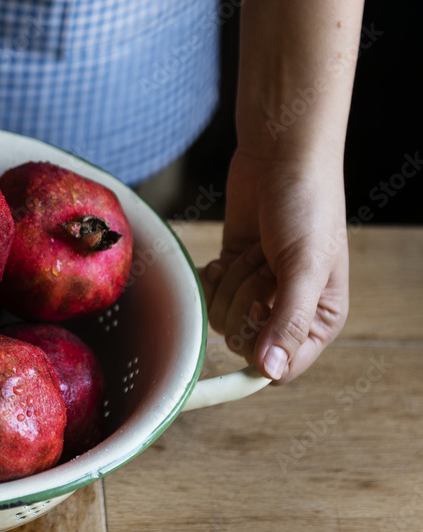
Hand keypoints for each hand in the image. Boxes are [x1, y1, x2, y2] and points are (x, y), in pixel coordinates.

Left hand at [199, 149, 348, 383]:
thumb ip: (289, 321)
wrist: (280, 160)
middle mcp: (288, 313)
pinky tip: (227, 255)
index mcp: (320, 320)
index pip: (282, 369)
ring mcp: (257, 293)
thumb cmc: (306, 209)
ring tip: (255, 252)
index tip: (258, 310)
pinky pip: (209, 298)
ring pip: (223, 321)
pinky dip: (213, 277)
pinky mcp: (231, 274)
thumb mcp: (304, 267)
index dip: (261, 348)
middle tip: (263, 266)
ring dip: (232, 283)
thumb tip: (270, 371)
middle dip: (246, 302)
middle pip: (245, 344)